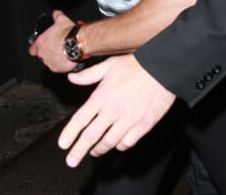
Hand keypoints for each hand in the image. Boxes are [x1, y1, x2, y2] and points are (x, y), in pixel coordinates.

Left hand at [29, 10, 77, 72]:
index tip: (41, 47)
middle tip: (57, 48)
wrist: (77, 43)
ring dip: (55, 59)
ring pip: (49, 62)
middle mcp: (42, 53)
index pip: (32, 49)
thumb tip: (56, 13)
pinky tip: (68, 58)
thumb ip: (57, 16)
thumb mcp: (62, 20)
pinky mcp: (56, 68)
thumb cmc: (68, 33)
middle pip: (42, 56)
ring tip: (64, 53)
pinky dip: (62, 64)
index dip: (36, 48)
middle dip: (48, 53)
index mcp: (41, 42)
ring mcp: (49, 62)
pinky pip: (57, 67)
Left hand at [58, 55, 175, 167]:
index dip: (70, 133)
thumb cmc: (136, 64)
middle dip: (79, 151)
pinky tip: (116, 144)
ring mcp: (129, 119)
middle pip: (91, 136)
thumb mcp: (109, 64)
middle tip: (71, 160)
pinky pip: (127, 142)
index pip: (81, 119)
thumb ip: (89, 75)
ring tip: (94, 152)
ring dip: (99, 149)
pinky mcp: (143, 125)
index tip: (63, 144)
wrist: (162, 68)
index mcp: (103, 95)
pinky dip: (119, 146)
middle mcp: (113, 110)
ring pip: (109, 142)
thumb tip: (71, 78)